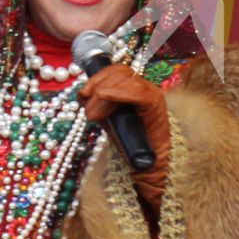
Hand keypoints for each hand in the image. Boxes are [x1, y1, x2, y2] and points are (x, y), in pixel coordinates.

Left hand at [78, 65, 171, 200]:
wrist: (148, 167)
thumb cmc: (130, 146)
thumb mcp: (109, 121)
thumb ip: (98, 105)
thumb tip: (83, 94)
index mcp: (133, 90)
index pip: (116, 71)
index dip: (97, 77)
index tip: (82, 94)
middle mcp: (144, 89)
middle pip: (120, 71)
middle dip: (97, 83)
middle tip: (86, 104)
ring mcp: (152, 97)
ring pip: (126, 79)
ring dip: (103, 94)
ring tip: (95, 116)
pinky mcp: (156, 107)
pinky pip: (138, 92)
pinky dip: (119, 91)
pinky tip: (105, 96)